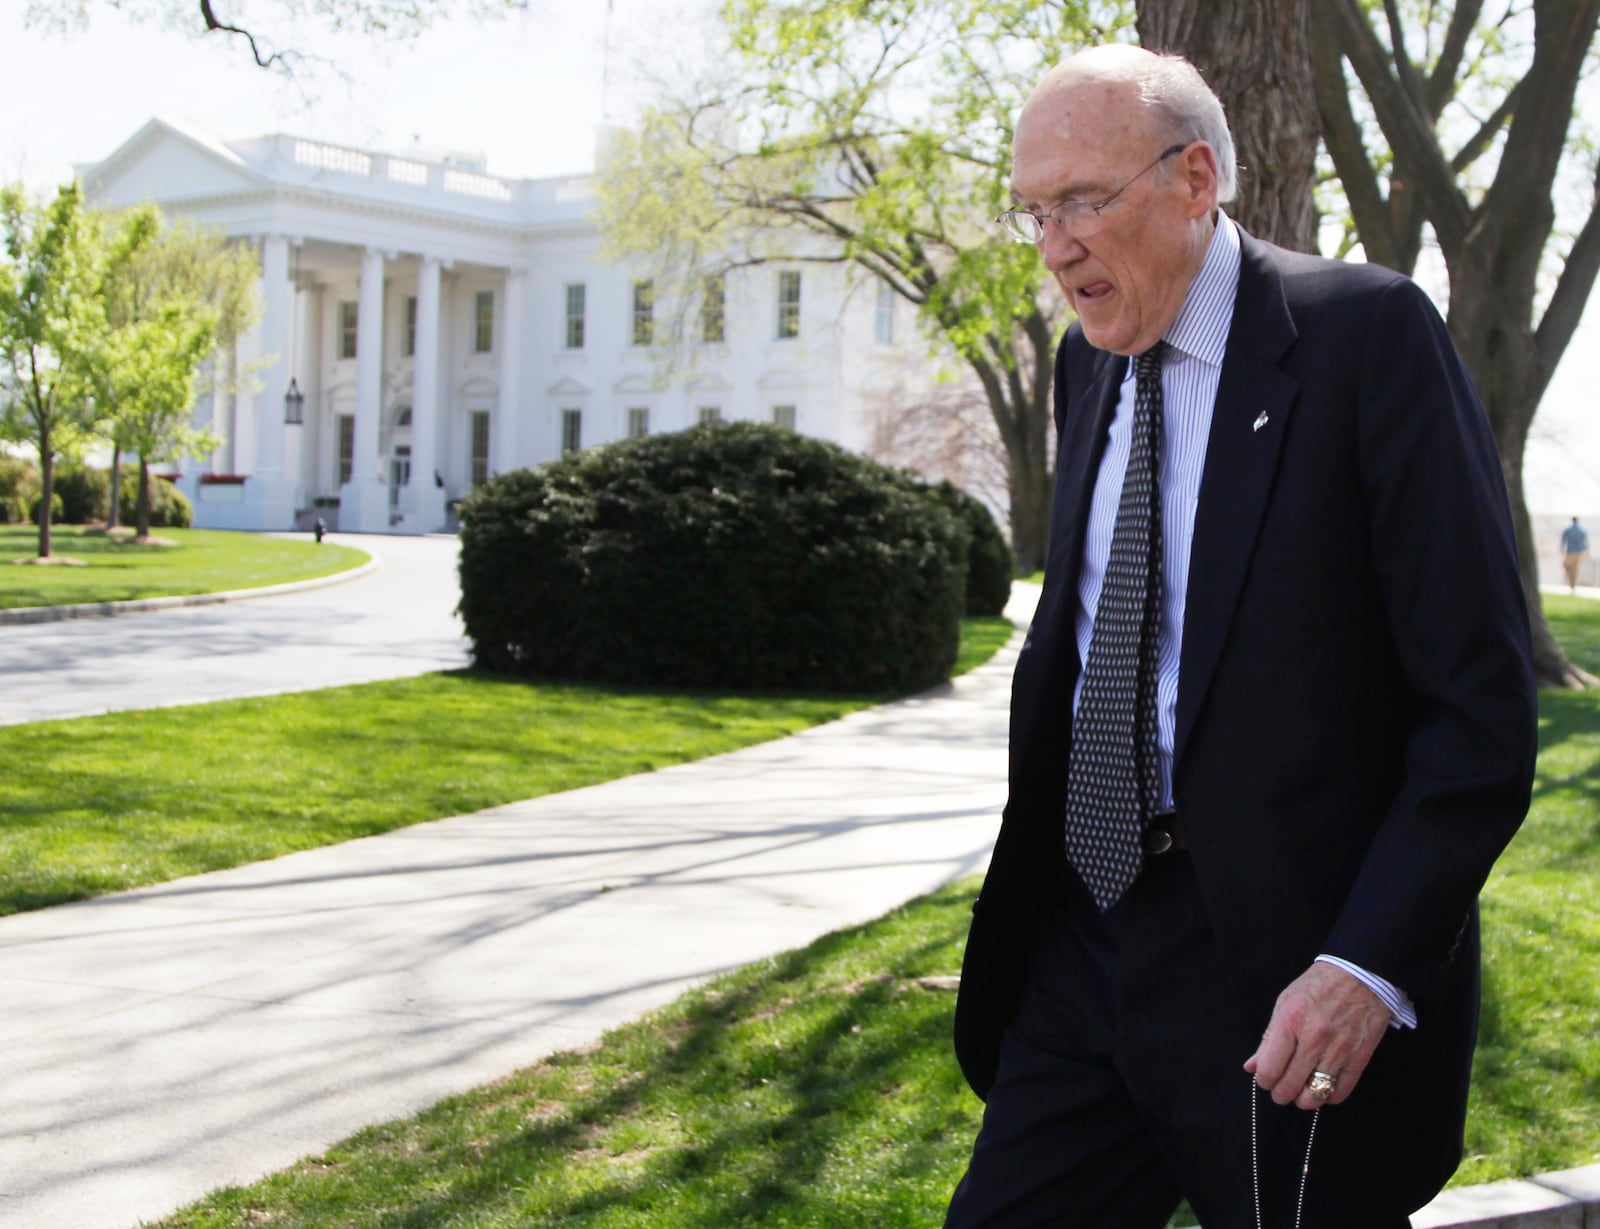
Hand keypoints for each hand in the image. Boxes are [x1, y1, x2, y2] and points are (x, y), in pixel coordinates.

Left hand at [1244, 962, 1390, 1110]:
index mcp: (1290, 1020)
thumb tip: (1252, 1067)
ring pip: (1315, 1094)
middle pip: (1290, 1085)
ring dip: (1303, 1100)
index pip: (1270, 1068)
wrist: (1360, 975)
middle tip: (1280, 1092)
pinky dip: (1327, 1098)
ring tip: (1299, 1095)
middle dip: (1280, 1094)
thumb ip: (1268, 1038)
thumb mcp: (1285, 1003)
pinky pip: (1340, 1092)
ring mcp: (1339, 1049)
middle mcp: (1314, 1037)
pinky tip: (1321, 1090)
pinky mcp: (1360, 1057)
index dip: (1264, 1081)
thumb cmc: (1317, 987)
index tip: (1265, 1080)